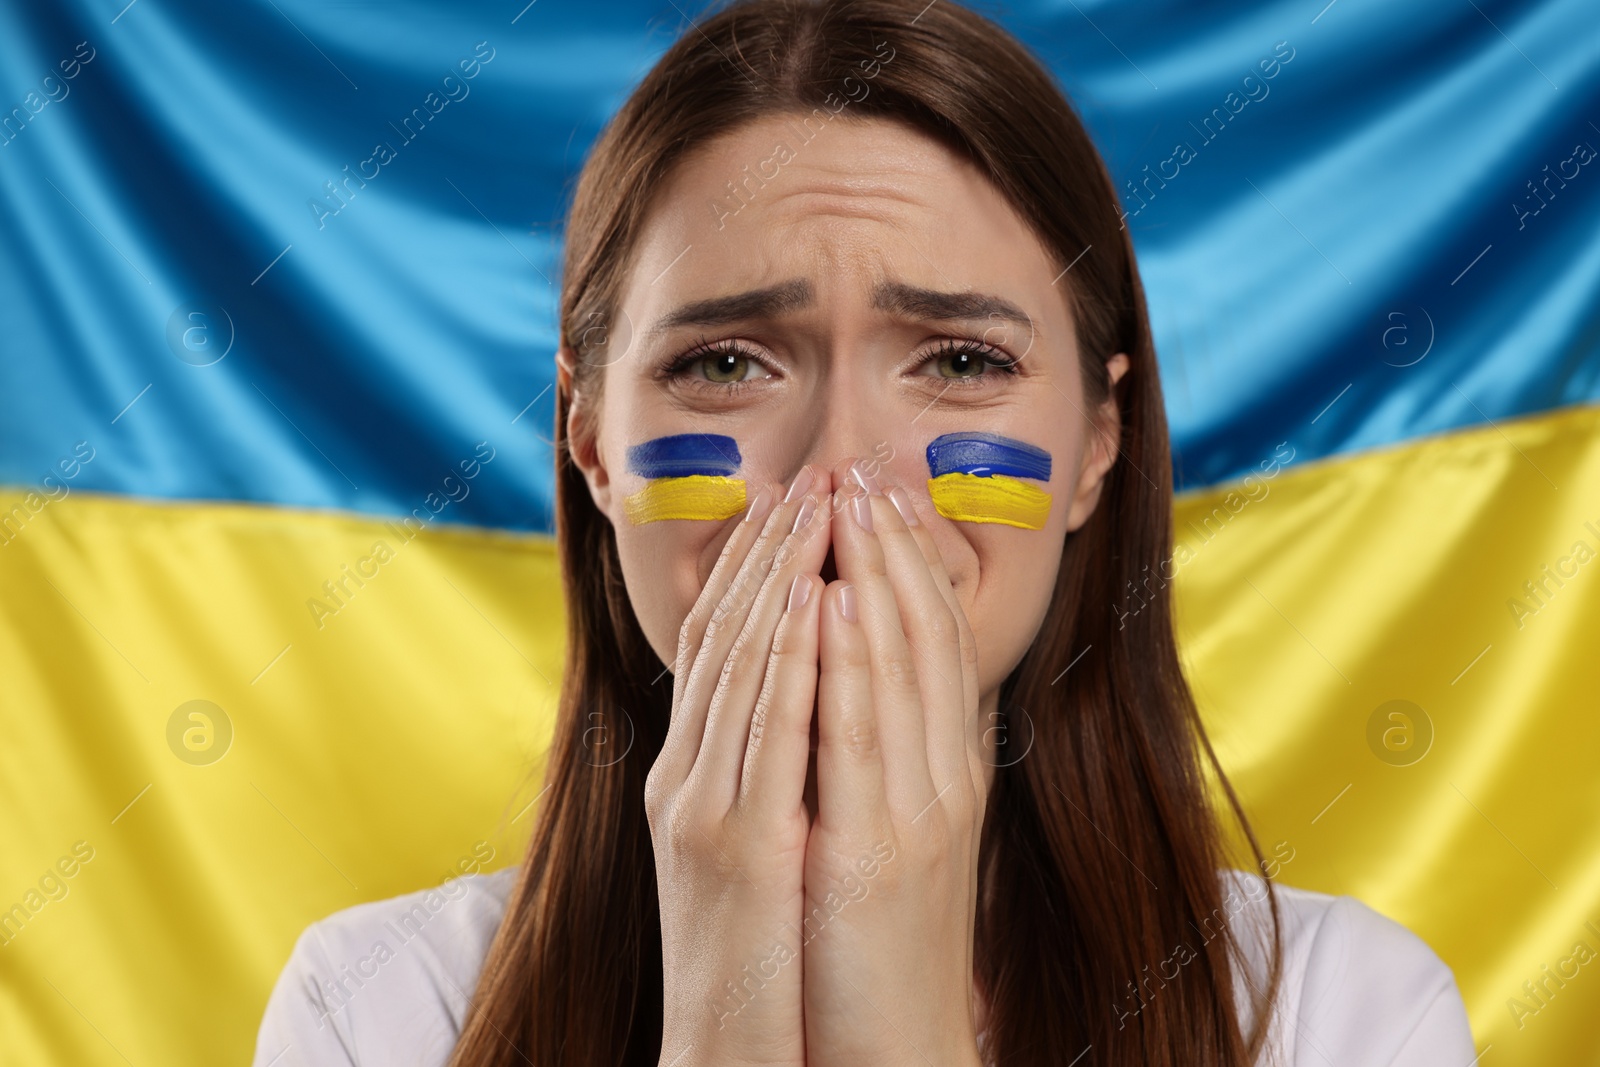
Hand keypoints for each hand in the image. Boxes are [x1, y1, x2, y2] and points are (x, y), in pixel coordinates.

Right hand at [646, 467, 833, 1066]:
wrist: (729, 1046)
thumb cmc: (757, 947)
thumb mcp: (753, 838)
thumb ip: (762, 766)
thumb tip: (800, 699)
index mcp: (693, 770)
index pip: (722, 645)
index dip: (753, 567)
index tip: (789, 501)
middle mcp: (685, 773)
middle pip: (725, 637)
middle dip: (768, 550)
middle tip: (808, 475)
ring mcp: (700, 804)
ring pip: (739, 666)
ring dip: (777, 579)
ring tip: (813, 508)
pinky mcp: (730, 841)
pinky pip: (763, 733)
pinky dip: (785, 660)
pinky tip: (806, 603)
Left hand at [801, 461, 986, 1066]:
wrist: (899, 1040)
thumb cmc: (884, 936)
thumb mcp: (900, 830)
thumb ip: (895, 757)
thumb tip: (873, 686)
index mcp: (946, 767)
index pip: (937, 639)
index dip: (913, 559)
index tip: (885, 490)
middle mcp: (943, 774)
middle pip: (925, 633)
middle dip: (894, 543)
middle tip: (867, 466)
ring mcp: (916, 808)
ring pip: (899, 666)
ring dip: (874, 573)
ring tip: (850, 501)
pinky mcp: (875, 847)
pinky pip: (860, 737)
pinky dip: (850, 661)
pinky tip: (836, 601)